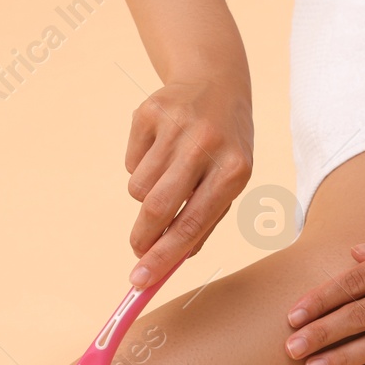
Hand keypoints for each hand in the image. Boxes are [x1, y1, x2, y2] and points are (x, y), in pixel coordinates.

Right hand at [124, 77, 252, 286]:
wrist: (216, 83)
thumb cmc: (225, 147)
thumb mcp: (229, 182)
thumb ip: (202, 223)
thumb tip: (167, 263)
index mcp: (234, 170)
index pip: (192, 224)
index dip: (163, 257)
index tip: (140, 281)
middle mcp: (206, 145)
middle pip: (158, 207)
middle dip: (143, 237)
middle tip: (138, 249)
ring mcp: (176, 125)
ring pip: (138, 188)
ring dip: (145, 196)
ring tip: (166, 178)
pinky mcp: (150, 112)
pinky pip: (131, 163)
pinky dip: (140, 166)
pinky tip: (160, 150)